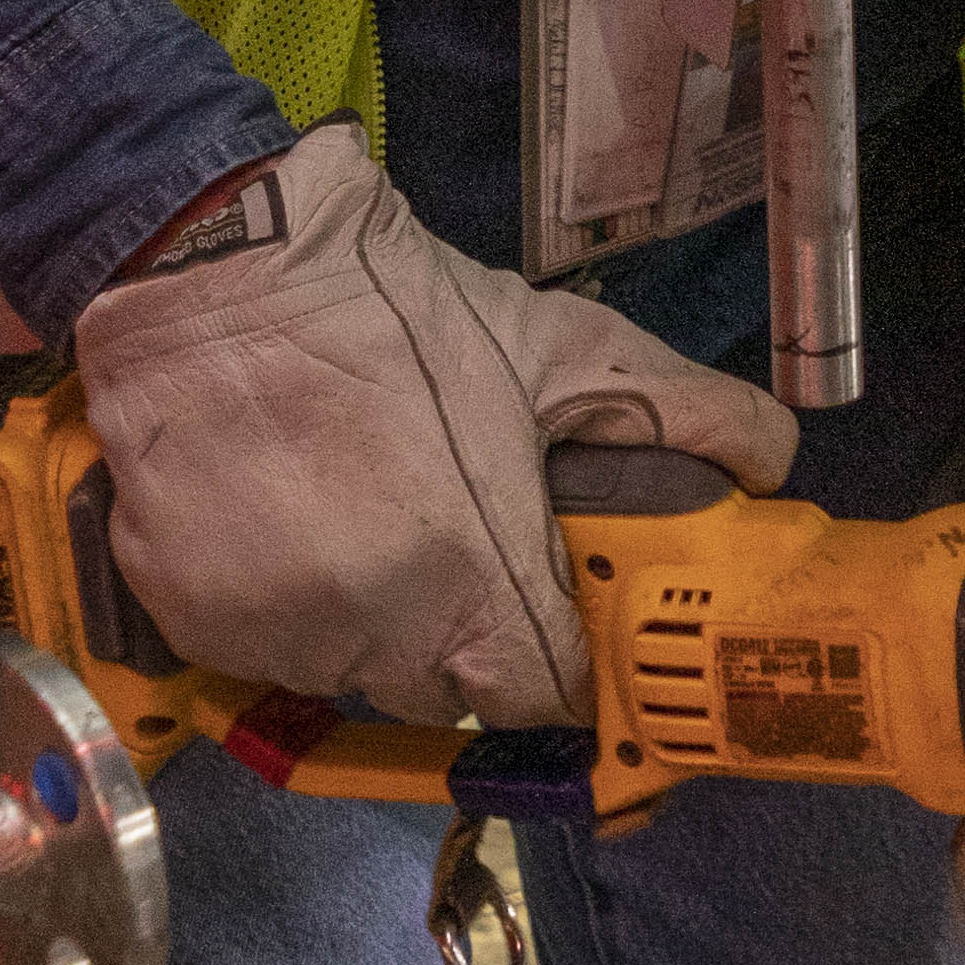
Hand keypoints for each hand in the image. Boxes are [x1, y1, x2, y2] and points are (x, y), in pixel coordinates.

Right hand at [76, 123, 795, 730]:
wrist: (210, 267)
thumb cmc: (394, 310)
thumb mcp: (560, 344)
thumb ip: (684, 411)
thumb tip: (774, 463)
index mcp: (474, 578)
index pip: (544, 696)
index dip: (560, 659)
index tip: (554, 618)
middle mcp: (375, 631)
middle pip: (446, 691)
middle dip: (464, 634)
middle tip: (451, 541)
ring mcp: (275, 632)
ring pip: (352, 670)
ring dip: (369, 619)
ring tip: (358, 510)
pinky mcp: (189, 617)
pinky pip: (262, 646)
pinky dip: (281, 604)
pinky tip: (288, 517)